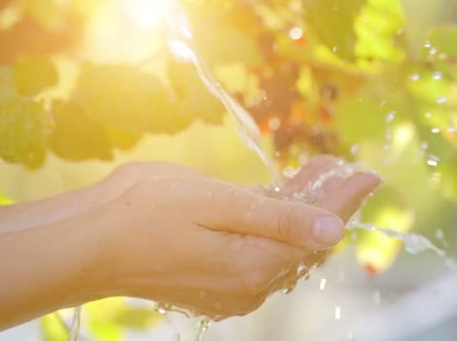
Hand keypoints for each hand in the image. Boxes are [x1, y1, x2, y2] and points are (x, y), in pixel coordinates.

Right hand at [88, 162, 364, 318]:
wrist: (89, 242)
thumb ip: (279, 219)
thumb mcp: (218, 203)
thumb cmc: (146, 212)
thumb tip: (333, 229)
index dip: (345, 199)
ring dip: (300, 212)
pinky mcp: (215, 282)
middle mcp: (250, 285)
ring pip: (283, 246)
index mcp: (256, 265)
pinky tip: (280, 202)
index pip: (319, 230)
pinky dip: (274, 226)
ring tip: (316, 175)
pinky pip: (259, 252)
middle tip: (341, 168)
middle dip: (326, 202)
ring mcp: (232, 287)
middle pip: (304, 240)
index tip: (367, 173)